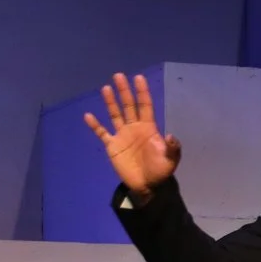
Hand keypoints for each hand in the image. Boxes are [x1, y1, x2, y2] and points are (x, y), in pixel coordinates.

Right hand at [83, 73, 180, 198]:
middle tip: (119, 75)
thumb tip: (170, 135)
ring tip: (106, 88)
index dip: (142, 92)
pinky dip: (95, 125)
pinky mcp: (112, 146)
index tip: (139, 78)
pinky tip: (88, 115)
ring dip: (110, 102)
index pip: (145, 106)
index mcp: (149, 128)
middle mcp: (135, 128)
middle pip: (128, 105)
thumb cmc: (160, 171)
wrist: (148, 185)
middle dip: (124, 91)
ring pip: (115, 114)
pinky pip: (102, 133)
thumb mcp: (171, 160)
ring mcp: (122, 135)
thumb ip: (172, 147)